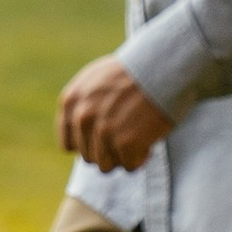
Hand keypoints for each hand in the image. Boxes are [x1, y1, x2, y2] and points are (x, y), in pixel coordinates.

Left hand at [57, 55, 172, 171]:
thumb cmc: (134, 70)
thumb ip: (82, 102)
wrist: (162, 65)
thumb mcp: (96, 78)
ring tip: (137, 140)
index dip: (89, 144)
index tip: (106, 139)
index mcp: (71, 102)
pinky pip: (129, 166)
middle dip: (109, 150)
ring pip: (106, 166)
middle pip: (89, 157)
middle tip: (128, 136)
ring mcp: (103, 132)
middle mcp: (82, 118)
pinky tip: (148, 143)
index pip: (69, 144)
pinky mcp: (125, 143)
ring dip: (123, 157)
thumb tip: (78, 128)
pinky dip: (141, 158)